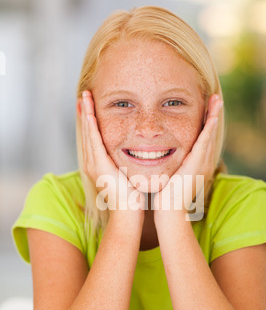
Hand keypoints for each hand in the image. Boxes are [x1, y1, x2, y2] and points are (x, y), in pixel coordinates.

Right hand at [80, 91, 145, 214]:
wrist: (128, 214)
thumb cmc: (132, 198)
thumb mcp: (127, 175)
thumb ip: (126, 163)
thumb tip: (136, 154)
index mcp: (98, 165)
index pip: (92, 137)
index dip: (90, 120)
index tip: (90, 105)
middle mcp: (92, 163)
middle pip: (87, 132)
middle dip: (85, 112)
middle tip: (84, 95)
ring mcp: (93, 165)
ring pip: (88, 133)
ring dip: (86, 114)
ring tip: (85, 97)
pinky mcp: (99, 166)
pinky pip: (94, 141)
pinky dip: (91, 127)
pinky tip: (90, 113)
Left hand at [153, 94, 222, 220]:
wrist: (169, 212)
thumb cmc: (166, 198)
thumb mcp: (168, 176)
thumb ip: (168, 166)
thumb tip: (156, 157)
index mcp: (195, 163)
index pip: (201, 138)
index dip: (204, 123)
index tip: (204, 108)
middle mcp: (202, 161)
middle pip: (209, 133)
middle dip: (212, 114)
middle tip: (215, 97)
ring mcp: (202, 163)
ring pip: (209, 134)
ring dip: (214, 115)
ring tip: (217, 99)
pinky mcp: (198, 164)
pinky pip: (205, 141)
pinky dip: (210, 128)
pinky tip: (213, 115)